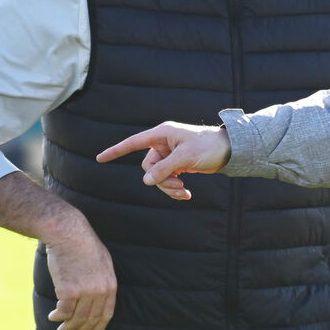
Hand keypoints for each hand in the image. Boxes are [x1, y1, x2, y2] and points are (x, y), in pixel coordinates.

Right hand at [44, 221, 117, 329]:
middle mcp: (100, 290)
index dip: (98, 328)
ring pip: (76, 318)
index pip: (106, 314)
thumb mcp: (103, 262)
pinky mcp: (68, 290)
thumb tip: (96, 299)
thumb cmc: (84, 246)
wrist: (69, 234)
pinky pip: (64, 311)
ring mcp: (85, 291)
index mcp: (111, 284)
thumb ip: (101, 281)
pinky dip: (58, 316)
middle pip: (91, 319)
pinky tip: (53, 317)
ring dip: (68, 328)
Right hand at [96, 122, 231, 200]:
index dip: (116, 151)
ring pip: (157, 176)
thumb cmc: (209, 147)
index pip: (133, 143)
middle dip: (161, 180)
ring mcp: (170, 155)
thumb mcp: (185, 157)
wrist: (230, 151)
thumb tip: (146, 182)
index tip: (99, 158)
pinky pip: (168, 179)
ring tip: (184, 192)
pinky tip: (187, 195)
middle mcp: (163, 143)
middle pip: (148, 167)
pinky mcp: (177, 165)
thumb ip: (164, 169)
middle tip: (179, 186)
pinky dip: (175, 188)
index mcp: (162, 134)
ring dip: (169, 187)